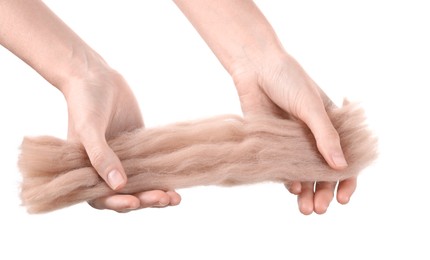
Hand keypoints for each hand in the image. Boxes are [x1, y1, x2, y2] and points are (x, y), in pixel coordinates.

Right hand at [63, 66, 180, 211]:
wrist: (96, 76)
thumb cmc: (84, 102)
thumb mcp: (89, 129)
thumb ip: (101, 156)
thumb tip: (118, 186)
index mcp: (85, 170)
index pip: (101, 197)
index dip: (117, 203)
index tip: (135, 202)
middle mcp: (104, 169)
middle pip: (126, 194)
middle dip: (145, 199)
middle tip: (164, 198)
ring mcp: (123, 160)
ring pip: (141, 184)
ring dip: (156, 193)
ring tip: (175, 198)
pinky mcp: (138, 149)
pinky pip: (150, 167)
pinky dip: (162, 176)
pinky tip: (177, 183)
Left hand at [232, 53, 354, 214]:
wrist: (254, 68)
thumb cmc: (288, 80)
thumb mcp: (311, 107)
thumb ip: (325, 136)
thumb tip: (341, 167)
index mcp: (330, 126)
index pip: (344, 158)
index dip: (347, 180)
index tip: (343, 198)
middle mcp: (312, 137)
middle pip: (322, 172)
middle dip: (323, 192)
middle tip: (319, 209)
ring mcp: (291, 142)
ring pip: (302, 174)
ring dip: (306, 192)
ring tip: (307, 208)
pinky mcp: (271, 144)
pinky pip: (281, 167)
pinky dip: (288, 180)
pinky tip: (291, 188)